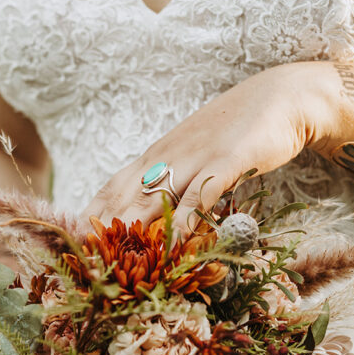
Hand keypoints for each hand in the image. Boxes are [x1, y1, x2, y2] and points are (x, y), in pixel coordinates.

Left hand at [84, 62, 334, 234]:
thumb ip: (174, 177)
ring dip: (135, 227)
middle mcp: (170, 155)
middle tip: (84, 254)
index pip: (115, 185)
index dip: (93, 212)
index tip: (73, 238)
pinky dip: (186, 219)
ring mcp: (197, 157)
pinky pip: (201, 194)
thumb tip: (154, 207)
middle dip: (104, 226)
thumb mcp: (195, 151)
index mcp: (158, 154)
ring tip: (115, 256)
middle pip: (127, 194)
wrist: (280, 97)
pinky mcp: (227, 161)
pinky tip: (175, 241)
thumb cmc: (235, 130)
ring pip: (158, 196)